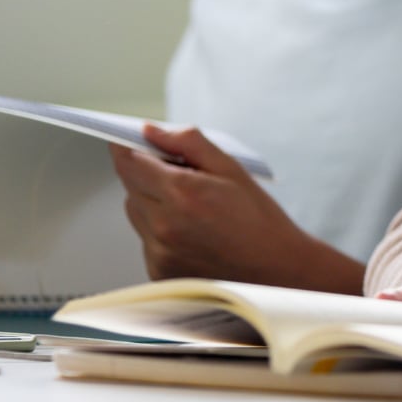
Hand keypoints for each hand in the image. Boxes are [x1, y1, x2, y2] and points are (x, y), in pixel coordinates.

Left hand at [112, 124, 360, 291]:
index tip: (128, 140)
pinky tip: (192, 233)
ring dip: (152, 203)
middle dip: (146, 174)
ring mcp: (159, 252)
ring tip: (192, 208)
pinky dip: (160, 230)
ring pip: (136, 213)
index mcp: (182, 193)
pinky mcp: (159, 271)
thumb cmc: (259, 219)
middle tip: (181, 176)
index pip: (129, 162)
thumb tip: (150, 130)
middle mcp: (164, 225)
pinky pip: (146, 239)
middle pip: (129, 186)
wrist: (276, 269)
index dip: (126, 147)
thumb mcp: (231, 168)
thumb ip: (188, 143)